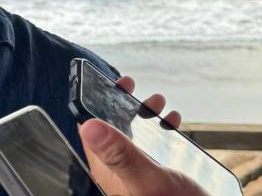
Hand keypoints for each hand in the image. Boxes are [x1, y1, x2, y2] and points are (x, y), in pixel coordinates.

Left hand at [81, 76, 208, 195]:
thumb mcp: (145, 178)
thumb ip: (119, 153)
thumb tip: (87, 125)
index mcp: (106, 170)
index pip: (91, 131)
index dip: (95, 104)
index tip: (108, 84)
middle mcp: (118, 171)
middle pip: (112, 129)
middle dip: (123, 105)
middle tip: (134, 88)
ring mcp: (137, 173)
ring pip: (134, 136)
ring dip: (144, 115)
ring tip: (160, 104)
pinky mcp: (156, 177)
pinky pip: (154, 148)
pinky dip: (161, 131)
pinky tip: (174, 125)